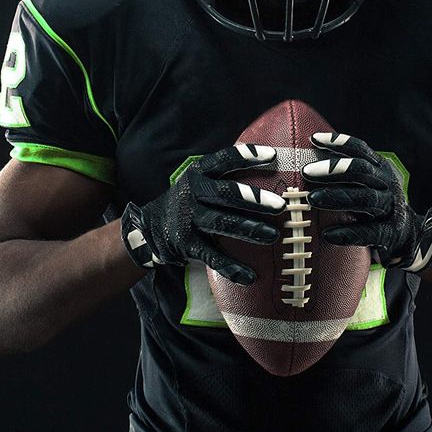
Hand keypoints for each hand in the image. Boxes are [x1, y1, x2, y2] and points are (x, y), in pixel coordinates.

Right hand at [121, 144, 285, 284]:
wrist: (151, 226)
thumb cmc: (192, 198)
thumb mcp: (201, 178)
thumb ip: (227, 173)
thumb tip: (274, 164)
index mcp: (200, 172)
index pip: (224, 159)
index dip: (247, 156)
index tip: (272, 156)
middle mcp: (193, 192)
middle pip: (226, 193)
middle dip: (254, 199)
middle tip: (280, 205)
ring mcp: (189, 218)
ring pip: (221, 223)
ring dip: (249, 229)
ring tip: (273, 236)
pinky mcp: (187, 244)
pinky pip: (212, 256)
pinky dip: (231, 267)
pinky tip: (251, 275)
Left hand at [303, 133, 431, 271]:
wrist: (407, 232)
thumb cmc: (374, 200)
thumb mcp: (366, 181)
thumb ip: (345, 171)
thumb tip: (305, 156)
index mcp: (380, 167)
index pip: (360, 150)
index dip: (338, 142)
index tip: (314, 139)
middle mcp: (386, 183)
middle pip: (361, 171)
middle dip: (332, 169)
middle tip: (306, 171)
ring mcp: (390, 207)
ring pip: (365, 198)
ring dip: (336, 197)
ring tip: (312, 199)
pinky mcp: (390, 232)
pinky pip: (369, 232)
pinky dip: (348, 233)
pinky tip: (327, 234)